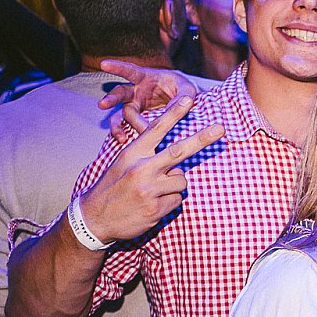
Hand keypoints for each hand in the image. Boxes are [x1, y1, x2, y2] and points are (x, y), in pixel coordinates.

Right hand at [80, 94, 221, 244]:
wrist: (95, 218)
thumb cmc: (113, 187)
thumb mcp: (123, 164)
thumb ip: (148, 156)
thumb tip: (178, 157)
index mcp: (132, 153)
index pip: (156, 129)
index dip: (174, 113)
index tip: (189, 99)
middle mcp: (141, 168)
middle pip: (179, 151)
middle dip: (202, 139)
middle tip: (221, 128)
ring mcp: (149, 189)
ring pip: (182, 181)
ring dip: (174, 186)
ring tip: (154, 192)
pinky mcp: (156, 208)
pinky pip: (177, 200)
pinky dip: (169, 202)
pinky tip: (152, 205)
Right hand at [98, 59, 199, 139]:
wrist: (182, 101)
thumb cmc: (181, 89)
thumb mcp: (187, 88)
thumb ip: (185, 95)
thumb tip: (180, 107)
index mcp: (145, 78)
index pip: (130, 71)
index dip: (117, 67)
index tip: (104, 64)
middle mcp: (135, 91)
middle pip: (120, 94)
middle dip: (111, 99)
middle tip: (102, 105)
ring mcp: (134, 106)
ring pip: (121, 114)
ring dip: (118, 125)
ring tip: (120, 137)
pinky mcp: (136, 119)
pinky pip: (126, 126)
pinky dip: (125, 133)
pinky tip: (125, 141)